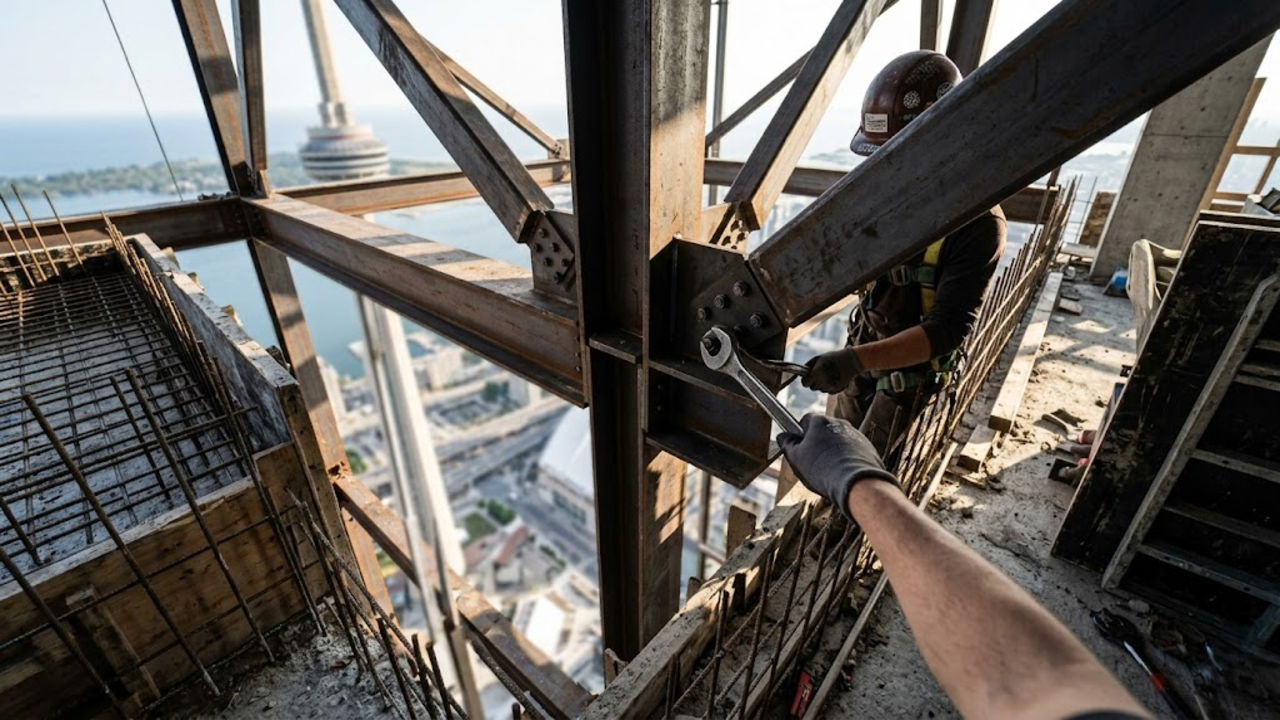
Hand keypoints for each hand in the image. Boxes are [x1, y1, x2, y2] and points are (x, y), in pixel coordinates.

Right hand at [777, 414, 900, 519]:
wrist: (855, 483)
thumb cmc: (822, 469)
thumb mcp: (796, 458)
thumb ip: (787, 445)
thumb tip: (783, 437)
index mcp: (820, 421)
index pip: (805, 420)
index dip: (800, 435)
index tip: (798, 448)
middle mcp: (839, 422)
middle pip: (823, 430)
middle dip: (817, 443)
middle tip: (812, 462)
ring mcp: (855, 434)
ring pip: (838, 441)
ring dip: (832, 451)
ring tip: (829, 471)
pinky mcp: (867, 447)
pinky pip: (852, 451)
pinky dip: (847, 459)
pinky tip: (842, 473)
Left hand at [802, 348, 864, 393]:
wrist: (850, 362)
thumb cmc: (833, 358)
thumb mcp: (818, 358)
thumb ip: (808, 366)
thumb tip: (802, 374)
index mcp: (816, 373)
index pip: (804, 383)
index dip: (806, 380)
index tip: (809, 377)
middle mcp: (822, 382)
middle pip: (812, 387)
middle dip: (814, 382)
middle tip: (820, 374)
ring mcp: (829, 387)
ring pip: (820, 389)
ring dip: (822, 384)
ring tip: (829, 375)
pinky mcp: (836, 391)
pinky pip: (828, 391)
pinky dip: (829, 386)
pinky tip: (834, 379)